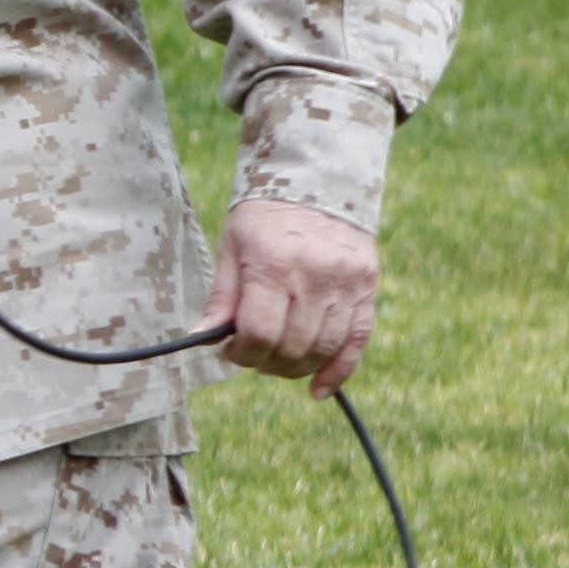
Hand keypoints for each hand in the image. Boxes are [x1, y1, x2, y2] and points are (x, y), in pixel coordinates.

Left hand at [205, 200, 379, 397]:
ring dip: (296, 367)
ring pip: (322, 349)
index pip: (258, 333)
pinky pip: (357, 342)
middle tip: (254, 354)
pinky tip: (319, 388)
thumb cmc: (266, 215)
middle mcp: (313, 276)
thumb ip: (222, 296)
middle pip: (291, 347)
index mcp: (273, 264)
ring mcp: (345, 283)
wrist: (319, 178)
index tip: (231, 351)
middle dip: (266, 362)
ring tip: (279, 360)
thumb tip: (201, 337)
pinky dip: (339, 371)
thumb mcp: (233, 245)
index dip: (240, 354)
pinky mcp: (367, 287)